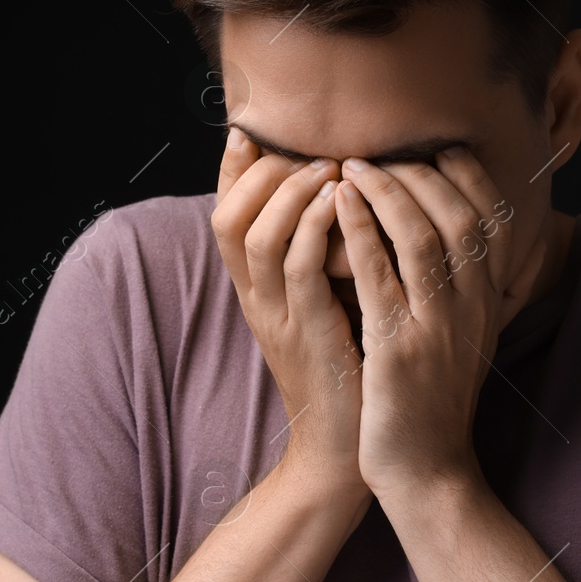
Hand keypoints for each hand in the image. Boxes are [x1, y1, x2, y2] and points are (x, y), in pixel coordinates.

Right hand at [211, 129, 365, 497]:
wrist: (351, 449)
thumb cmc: (353, 370)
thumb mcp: (331, 304)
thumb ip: (327, 256)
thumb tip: (347, 198)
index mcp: (259, 290)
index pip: (227, 215)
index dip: (232, 171)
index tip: (250, 132)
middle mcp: (257, 299)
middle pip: (228, 217)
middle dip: (261, 172)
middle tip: (306, 149)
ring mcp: (277, 317)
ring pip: (256, 235)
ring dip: (290, 192)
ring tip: (327, 167)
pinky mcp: (307, 333)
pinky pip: (297, 268)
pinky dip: (314, 227)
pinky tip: (341, 203)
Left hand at [335, 146, 546, 497]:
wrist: (426, 473)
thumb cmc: (431, 401)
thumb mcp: (463, 338)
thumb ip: (465, 288)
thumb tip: (470, 236)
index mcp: (487, 303)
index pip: (493, 218)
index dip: (466, 174)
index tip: (434, 147)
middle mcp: (472, 309)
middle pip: (460, 215)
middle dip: (419, 172)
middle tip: (378, 150)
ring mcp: (439, 329)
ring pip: (424, 237)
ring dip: (387, 191)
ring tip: (352, 166)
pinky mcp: (399, 350)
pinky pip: (382, 277)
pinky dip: (361, 232)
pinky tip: (338, 206)